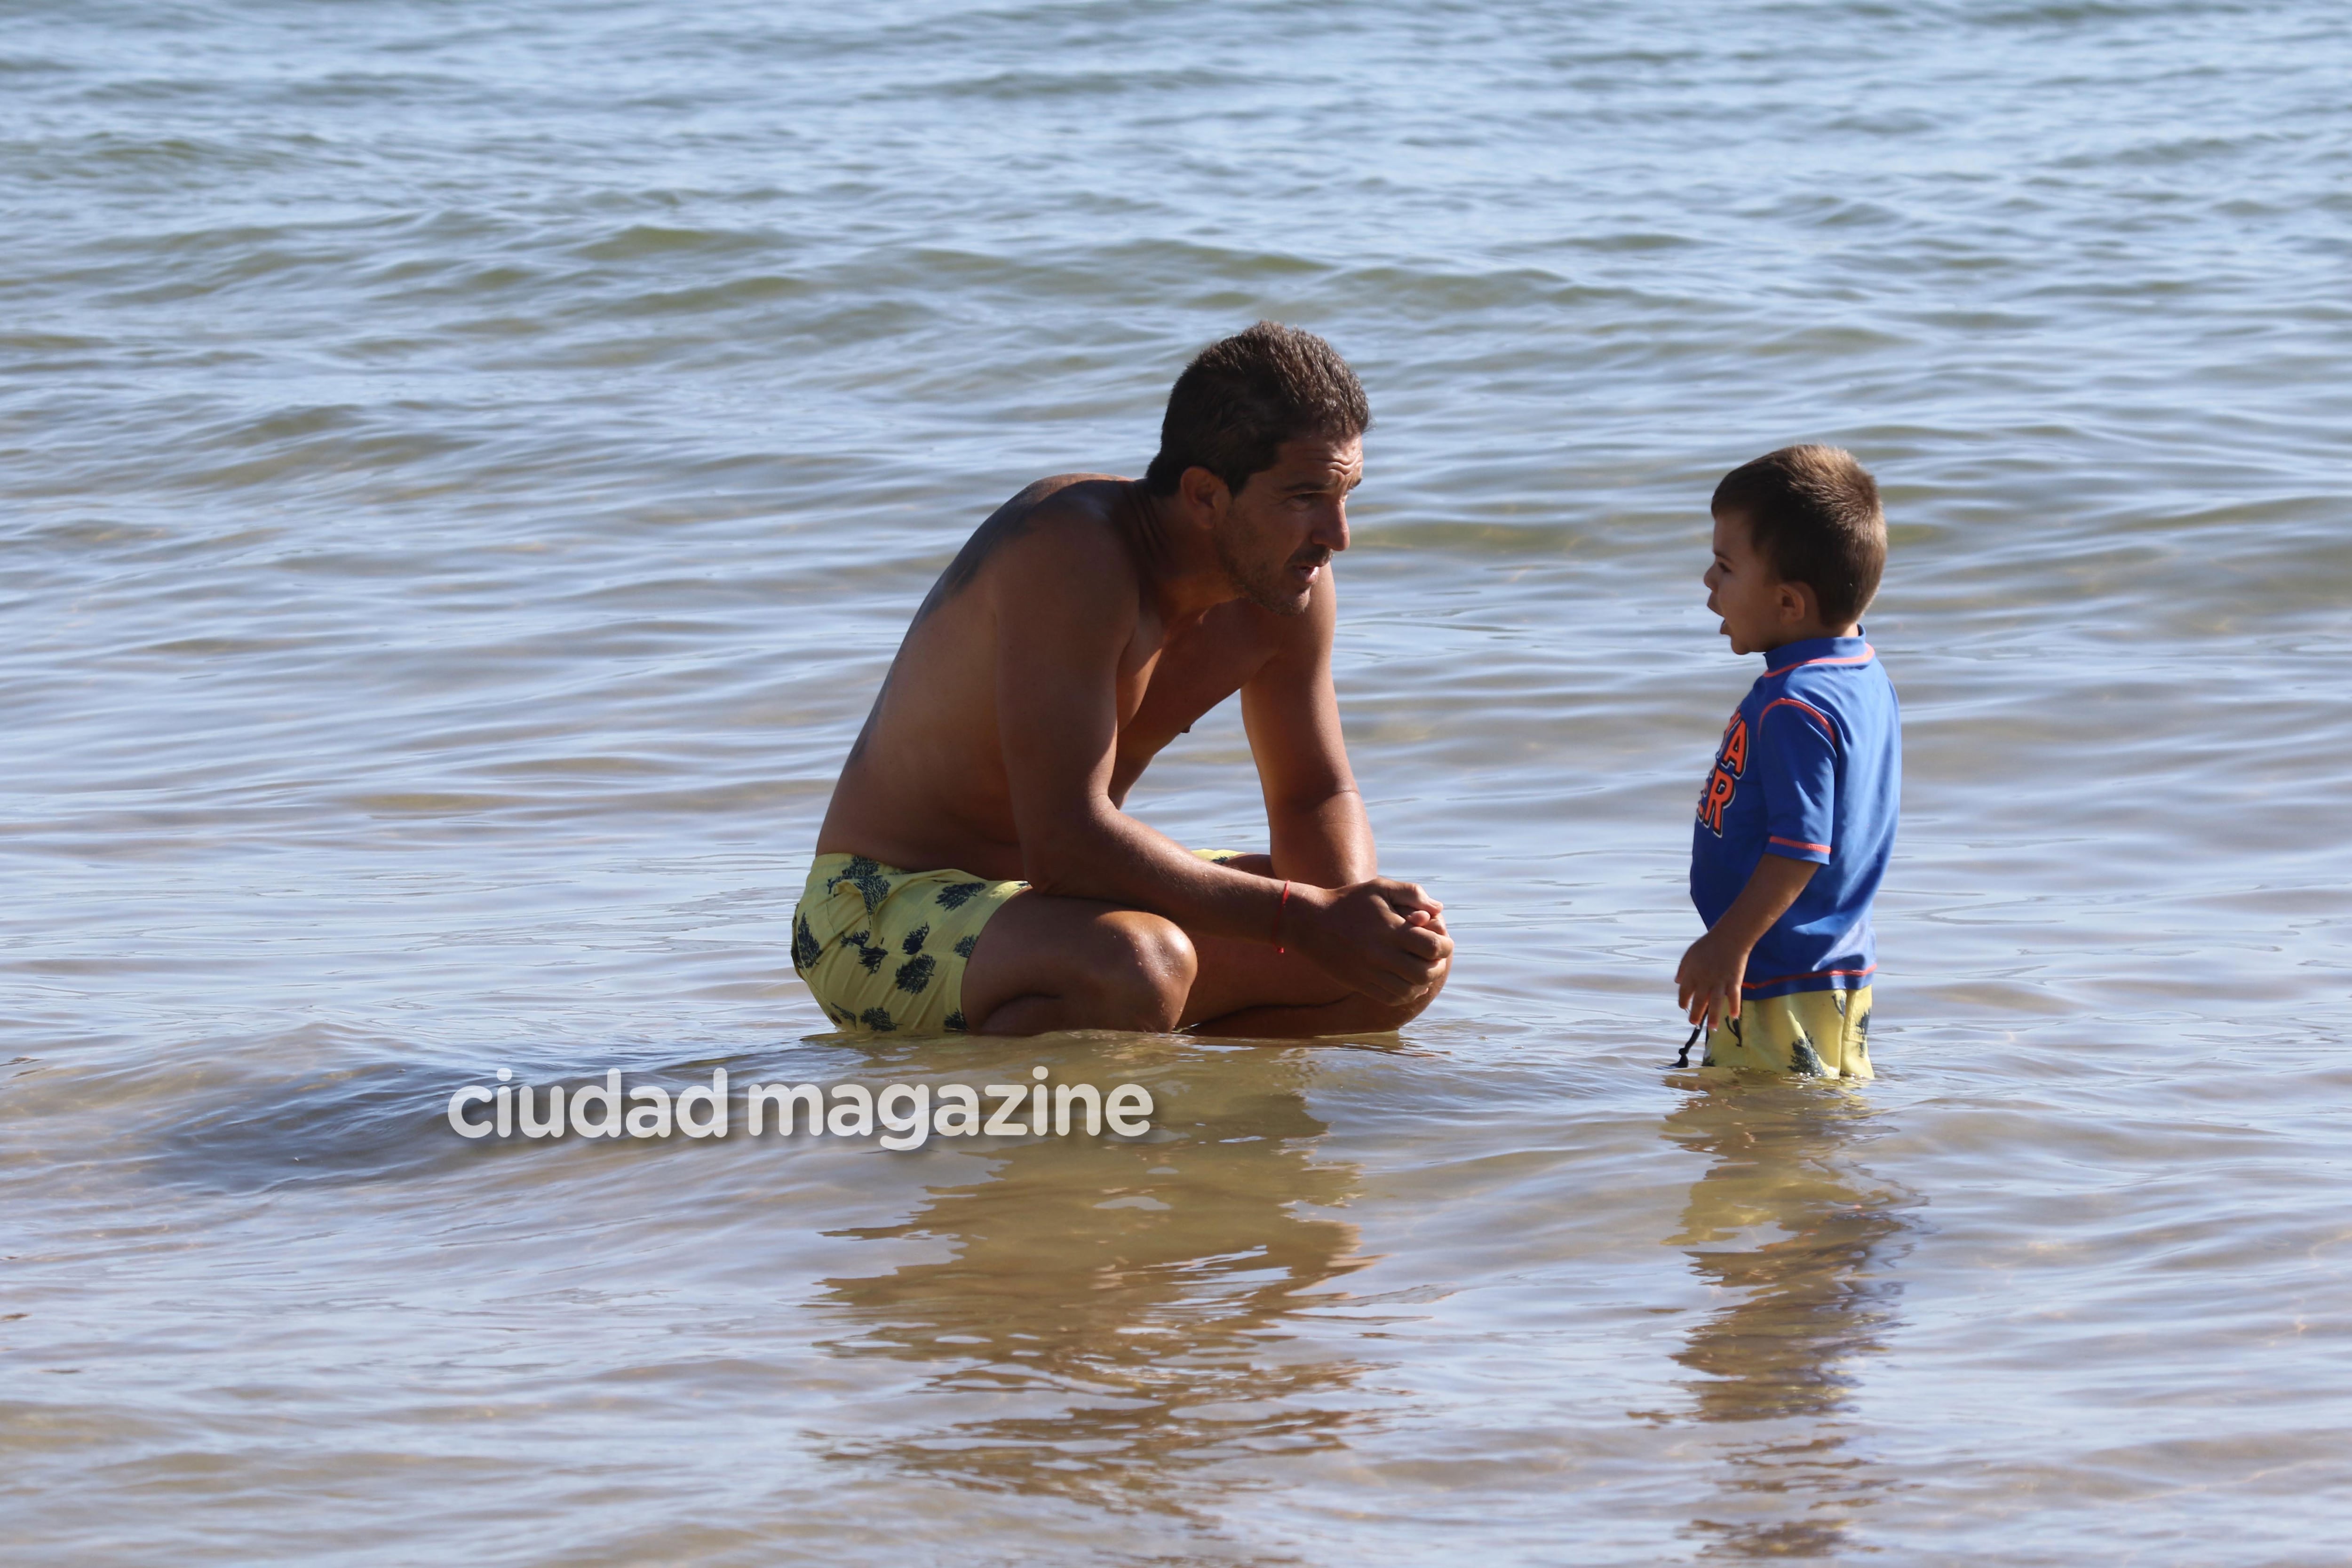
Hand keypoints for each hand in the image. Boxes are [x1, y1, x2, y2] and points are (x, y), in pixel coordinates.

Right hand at [1286, 879, 1451, 1004]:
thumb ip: (1413, 893)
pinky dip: (1406, 993)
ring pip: (1410, 990)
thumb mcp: (1381, 887)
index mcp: (1391, 929)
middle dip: (1437, 966)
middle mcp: (1381, 954)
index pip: (1433, 947)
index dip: (1446, 946)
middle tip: (1435, 958)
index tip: (1443, 941)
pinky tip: (1407, 982)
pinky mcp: (1361, 983)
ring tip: (1422, 970)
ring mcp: (1370, 972)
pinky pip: (1392, 998)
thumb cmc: (1350, 901)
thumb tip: (1438, 909)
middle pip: (1425, 972)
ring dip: (1423, 982)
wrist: (1311, 922)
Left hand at [1675, 926, 1748, 1035]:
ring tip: (1712, 1029)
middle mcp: (1705, 980)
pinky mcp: (1734, 981)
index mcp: (1693, 973)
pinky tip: (1734, 1016)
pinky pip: (1734, 996)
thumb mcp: (1690, 954)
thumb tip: (1678, 982)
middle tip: (1693, 1023)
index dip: (1683, 1001)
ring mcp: (1720, 982)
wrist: (1730, 937)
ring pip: (1716, 1002)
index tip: (1684, 1007)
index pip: (1685, 992)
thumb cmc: (1708, 944)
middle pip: (1699, 1000)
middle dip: (1696, 1013)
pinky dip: (1735, 1006)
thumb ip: (1683, 969)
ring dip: (1713, 1016)